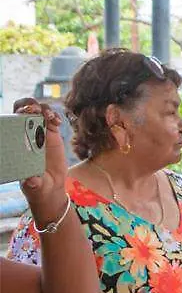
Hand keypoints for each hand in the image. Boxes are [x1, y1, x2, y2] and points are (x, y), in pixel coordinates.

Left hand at [16, 103, 69, 221]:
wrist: (51, 187)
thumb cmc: (37, 186)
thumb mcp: (34, 186)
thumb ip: (32, 183)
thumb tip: (32, 181)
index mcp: (16, 142)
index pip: (11, 121)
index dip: (16, 114)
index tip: (24, 115)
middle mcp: (25, 134)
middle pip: (23, 110)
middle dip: (28, 105)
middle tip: (37, 110)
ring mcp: (39, 133)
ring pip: (39, 111)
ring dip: (44, 109)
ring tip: (50, 117)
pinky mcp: (52, 135)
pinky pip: (52, 119)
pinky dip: (55, 116)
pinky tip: (58, 122)